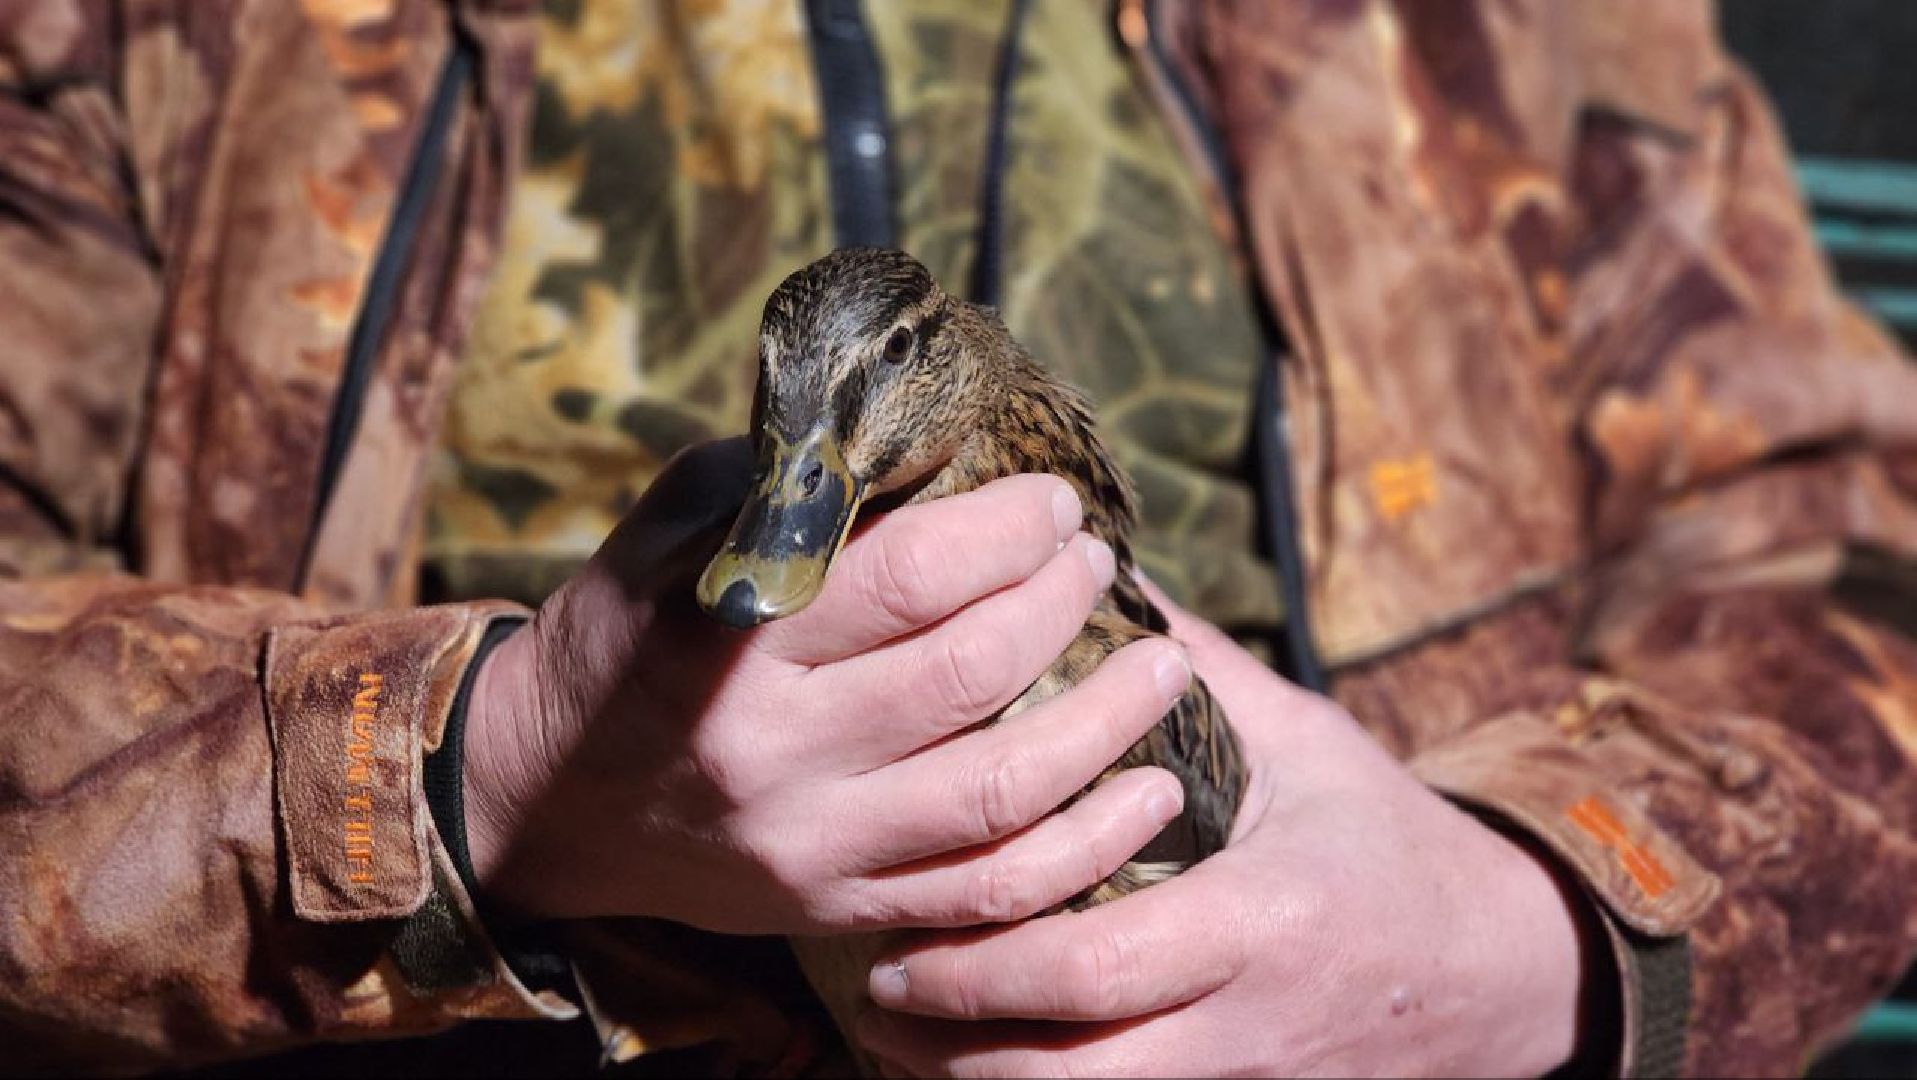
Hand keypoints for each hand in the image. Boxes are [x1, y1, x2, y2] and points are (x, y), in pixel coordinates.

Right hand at [461, 440, 1189, 935]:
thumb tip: (917, 433)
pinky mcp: (840, 907)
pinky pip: (990, 893)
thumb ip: (783, 483)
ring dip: (1106, 722)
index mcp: (728, 641)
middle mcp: (774, 752)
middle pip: (965, 675)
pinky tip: (1151, 789)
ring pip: (999, 792)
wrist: (546, 798)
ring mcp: (813, 844)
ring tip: (1166, 661)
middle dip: (1058, 604)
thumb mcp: (668, 533)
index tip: (1055, 505)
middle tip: (1096, 562)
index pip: (902, 578)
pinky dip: (1087, 844)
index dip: (1004, 533)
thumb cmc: (622, 641)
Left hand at [856, 587, 1589, 1077]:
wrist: (1499, 970)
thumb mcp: (1306, 747)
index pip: (1094, 968)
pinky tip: (981, 1062)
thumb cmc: (1391, 842)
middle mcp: (1246, 1022)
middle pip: (1068, 1075)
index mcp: (1262, 920)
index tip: (895, 935)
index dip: (979, 967)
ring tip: (896, 1039)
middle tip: (869, 991)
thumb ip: (1199, 673)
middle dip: (950, 1045)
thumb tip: (1104, 581)